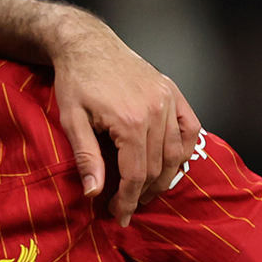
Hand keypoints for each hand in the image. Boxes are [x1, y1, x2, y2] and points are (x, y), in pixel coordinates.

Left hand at [52, 23, 199, 225]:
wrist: (87, 44)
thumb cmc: (75, 81)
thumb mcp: (71, 121)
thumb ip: (86, 158)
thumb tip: (93, 192)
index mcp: (130, 121)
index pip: (136, 174)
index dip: (128, 200)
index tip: (119, 216)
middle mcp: (156, 111)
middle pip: (157, 167)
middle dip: (143, 194)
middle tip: (128, 208)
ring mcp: (168, 99)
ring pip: (176, 152)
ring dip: (164, 178)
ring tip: (147, 193)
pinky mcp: (173, 91)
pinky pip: (190, 127)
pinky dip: (185, 149)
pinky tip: (173, 163)